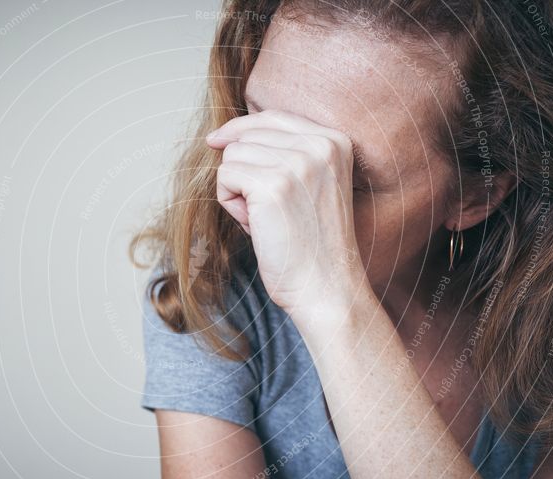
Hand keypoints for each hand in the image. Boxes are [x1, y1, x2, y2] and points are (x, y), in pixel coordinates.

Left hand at [206, 109, 367, 318]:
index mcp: (335, 140)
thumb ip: (285, 155)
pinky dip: (229, 203)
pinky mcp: (272, 185)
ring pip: (233, 156)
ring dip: (236, 189)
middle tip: (263, 209)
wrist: (327, 287)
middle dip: (243, 171)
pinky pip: (225, 177)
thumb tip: (226, 137)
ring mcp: (296, 163)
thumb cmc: (312, 244)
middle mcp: (319, 145)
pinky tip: (253, 225)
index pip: (274, 117)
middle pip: (248, 135)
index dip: (240, 129)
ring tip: (264, 219)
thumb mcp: (310, 186)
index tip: (216, 141)